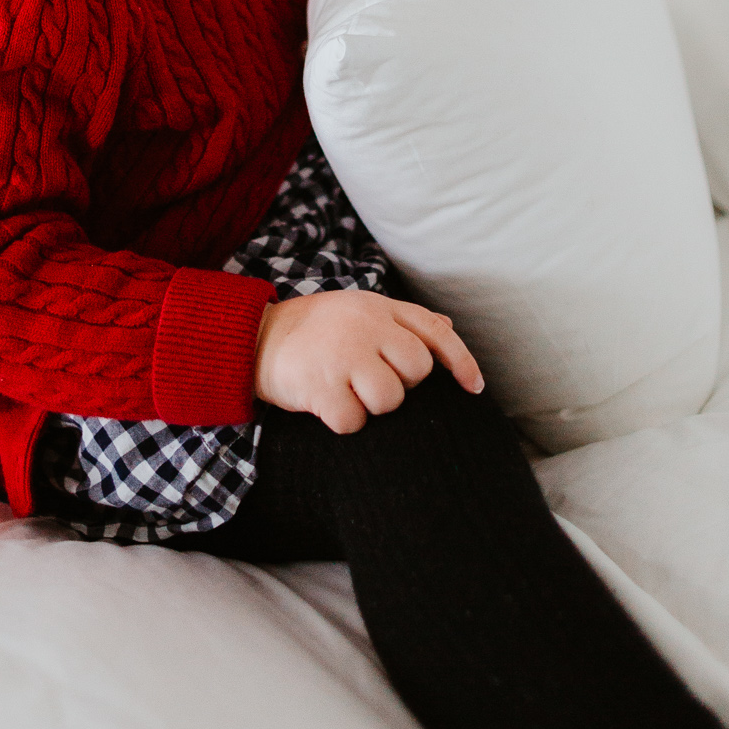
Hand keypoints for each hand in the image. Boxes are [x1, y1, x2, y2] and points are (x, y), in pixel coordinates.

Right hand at [252, 289, 483, 434]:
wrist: (254, 338)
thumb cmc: (315, 330)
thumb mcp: (359, 310)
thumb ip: (403, 320)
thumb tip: (447, 324)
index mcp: (378, 306)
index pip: (434, 332)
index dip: (461, 362)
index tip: (475, 388)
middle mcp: (365, 325)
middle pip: (416, 371)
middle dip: (400, 384)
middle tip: (369, 379)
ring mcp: (342, 354)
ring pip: (390, 399)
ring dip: (371, 405)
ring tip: (346, 389)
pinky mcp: (321, 385)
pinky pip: (354, 421)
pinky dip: (343, 421)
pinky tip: (325, 404)